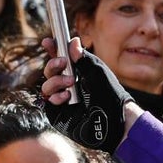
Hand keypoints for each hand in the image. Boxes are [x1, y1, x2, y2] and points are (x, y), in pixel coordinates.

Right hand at [41, 37, 131, 153]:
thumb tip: (73, 41)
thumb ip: (84, 59)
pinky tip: (66, 97)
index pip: (61, 58)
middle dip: (53, 64)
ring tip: (70, 84)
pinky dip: (55, 96)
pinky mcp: (58, 113)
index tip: (48, 41)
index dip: (53, 49)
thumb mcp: (98, 73)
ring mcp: (62, 98)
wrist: (115, 121)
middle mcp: (68, 84)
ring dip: (55, 81)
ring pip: (47, 85)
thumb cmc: (111, 96)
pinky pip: (48, 100)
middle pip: (50, 70)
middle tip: (63, 63)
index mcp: (79, 72)